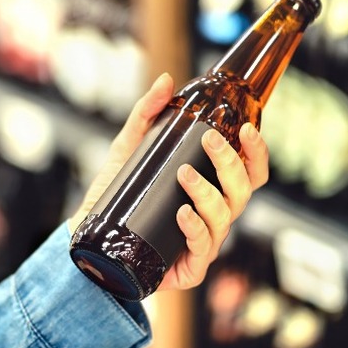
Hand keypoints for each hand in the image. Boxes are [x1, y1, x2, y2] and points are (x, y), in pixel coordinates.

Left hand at [67, 72, 269, 291]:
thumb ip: (147, 113)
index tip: (247, 128)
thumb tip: (166, 80)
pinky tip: (181, 213)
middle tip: (209, 139)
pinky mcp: (189, 267)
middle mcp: (214, 213)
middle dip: (230, 162)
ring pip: (225, 216)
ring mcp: (204, 241)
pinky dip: (195, 227)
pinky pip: (203, 247)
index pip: (249, 170)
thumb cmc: (118, 191)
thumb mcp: (129, 146)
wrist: (90, 233)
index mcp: (212, 187)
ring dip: (208, 192)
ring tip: (183, 174)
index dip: (257, 152)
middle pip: (243, 189)